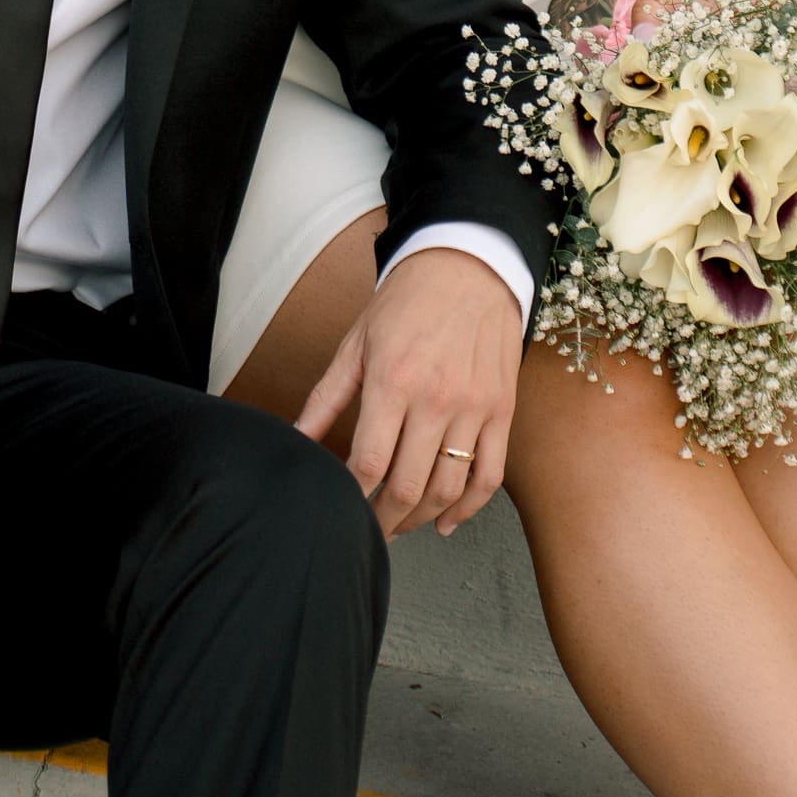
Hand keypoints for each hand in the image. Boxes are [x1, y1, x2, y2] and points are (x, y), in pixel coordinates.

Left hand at [296, 247, 519, 540]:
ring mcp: (474, 408)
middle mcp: (436, 399)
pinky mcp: (501, 411)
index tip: (338, 509)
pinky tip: (446, 522)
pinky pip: (489, 476)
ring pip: (448, 489)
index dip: (350, 497)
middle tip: (365, 531)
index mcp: (392, 380)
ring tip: (399, 525)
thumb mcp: (356, 343)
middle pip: (408, 487)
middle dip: (382, 520)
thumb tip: (294, 441)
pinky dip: (468, 509)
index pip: (368, 462)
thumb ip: (325, 399)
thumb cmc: (405, 302)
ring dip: (420, 520)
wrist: (468, 265)